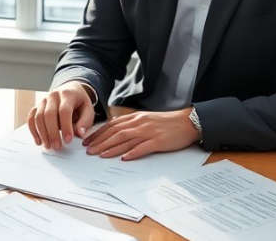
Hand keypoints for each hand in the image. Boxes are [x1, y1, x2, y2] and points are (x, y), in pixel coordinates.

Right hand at [27, 81, 95, 150]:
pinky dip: (33, 130)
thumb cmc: (79, 103)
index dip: (66, 126)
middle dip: (52, 132)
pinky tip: (38, 141)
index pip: (64, 111)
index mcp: (68, 95)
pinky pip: (31, 118)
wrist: (71, 91)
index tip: (68, 140)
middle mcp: (53, 96)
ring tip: (48, 146)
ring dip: (42, 133)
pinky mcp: (37, 107)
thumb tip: (79, 134)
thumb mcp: (88, 110)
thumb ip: (85, 122)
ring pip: (38, 117)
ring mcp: (43, 101)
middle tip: (57, 146)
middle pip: (49, 114)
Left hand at [82, 108, 198, 160]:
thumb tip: (115, 131)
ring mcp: (149, 132)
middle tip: (88, 150)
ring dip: (111, 148)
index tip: (88, 141)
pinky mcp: (158, 141)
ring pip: (125, 139)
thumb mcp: (146, 119)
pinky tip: (124, 158)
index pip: (112, 125)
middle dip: (100, 142)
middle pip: (115, 132)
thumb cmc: (166, 122)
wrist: (187, 122)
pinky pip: (143, 147)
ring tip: (99, 155)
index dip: (98, 133)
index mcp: (136, 117)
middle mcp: (140, 123)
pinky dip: (132, 152)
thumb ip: (131, 123)